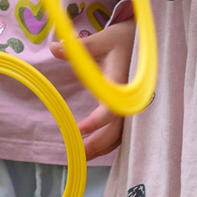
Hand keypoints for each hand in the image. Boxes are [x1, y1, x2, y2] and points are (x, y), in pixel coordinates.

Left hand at [52, 5, 136, 162]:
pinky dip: (110, 142)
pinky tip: (96, 149)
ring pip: (122, 133)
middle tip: (77, 153)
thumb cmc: (121, 40)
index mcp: (122, 82)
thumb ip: (79, 48)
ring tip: (83, 157)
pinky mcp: (131, 108)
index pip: (113, 108)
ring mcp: (132, 105)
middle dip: (98, 143)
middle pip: (117, 128)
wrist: (142, 41)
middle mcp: (129, 98)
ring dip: (103, 147)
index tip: (79, 129)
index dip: (98, 121)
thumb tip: (54, 47)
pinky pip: (124, 130)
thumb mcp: (101, 40)